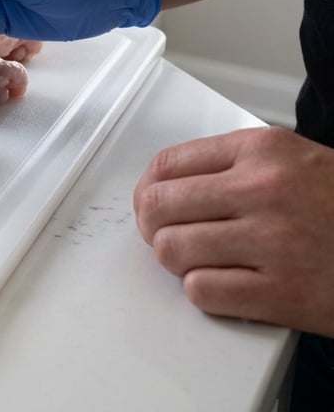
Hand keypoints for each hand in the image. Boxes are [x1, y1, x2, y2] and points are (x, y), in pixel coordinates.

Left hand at [134, 127, 333, 335]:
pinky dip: (204, 291)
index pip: (167, 164)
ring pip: (173, 250)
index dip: (149, 190)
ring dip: (178, 260)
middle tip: (165, 235)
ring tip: (202, 260)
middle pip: (159, 207)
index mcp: (262, 150)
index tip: (152, 203)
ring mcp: (272, 242)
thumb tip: (168, 184)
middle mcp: (263, 190)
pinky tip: (226, 284)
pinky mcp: (283, 293)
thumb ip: (234, 165)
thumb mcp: (295, 160)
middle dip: (154, 226)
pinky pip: (202, 291)